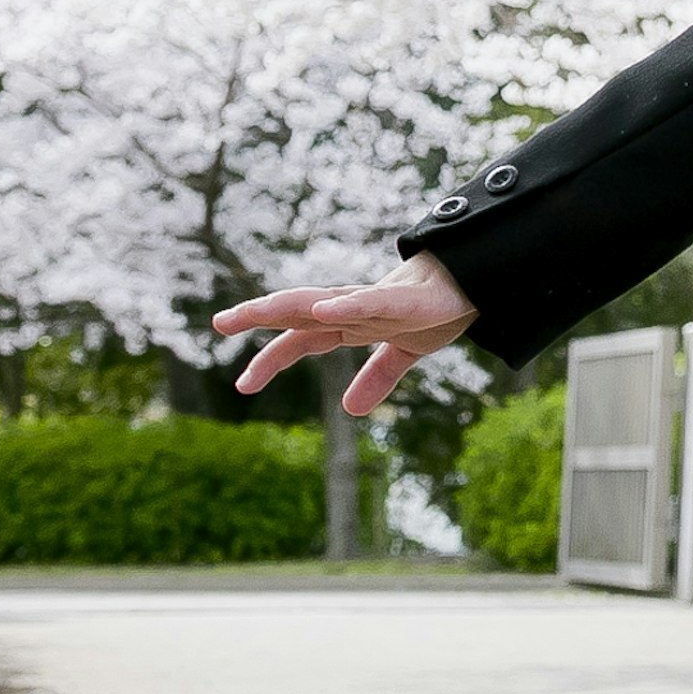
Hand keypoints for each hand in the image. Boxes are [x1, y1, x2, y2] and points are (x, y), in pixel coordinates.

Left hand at [211, 256, 477, 415]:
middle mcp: (353, 308)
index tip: (241, 383)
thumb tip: (349, 411)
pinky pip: (367, 301)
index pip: (301, 339)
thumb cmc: (435, 308)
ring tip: (253, 310)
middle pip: (297, 312)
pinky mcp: (401, 299)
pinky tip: (319, 309)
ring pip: (322, 300)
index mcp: (350, 323)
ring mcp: (373, 301)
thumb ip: (375, 378)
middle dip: (257, 316)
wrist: (474, 282)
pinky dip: (343, 305)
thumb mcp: (403, 353)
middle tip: (218, 322)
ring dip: (286, 304)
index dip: (270, 358)